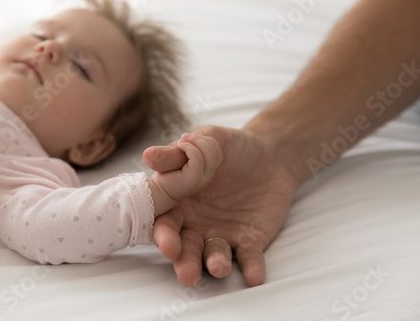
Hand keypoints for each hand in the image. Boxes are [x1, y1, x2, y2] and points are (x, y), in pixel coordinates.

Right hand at [143, 125, 300, 286]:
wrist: (271, 154)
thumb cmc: (231, 147)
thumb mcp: (206, 142)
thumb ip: (178, 153)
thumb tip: (148, 155)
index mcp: (180, 203)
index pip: (166, 223)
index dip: (165, 236)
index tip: (168, 245)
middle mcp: (196, 224)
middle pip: (186, 249)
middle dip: (185, 263)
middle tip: (187, 275)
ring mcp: (223, 234)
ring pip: (214, 257)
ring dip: (215, 265)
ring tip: (218, 268)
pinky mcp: (250, 241)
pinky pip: (249, 258)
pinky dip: (251, 268)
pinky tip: (253, 277)